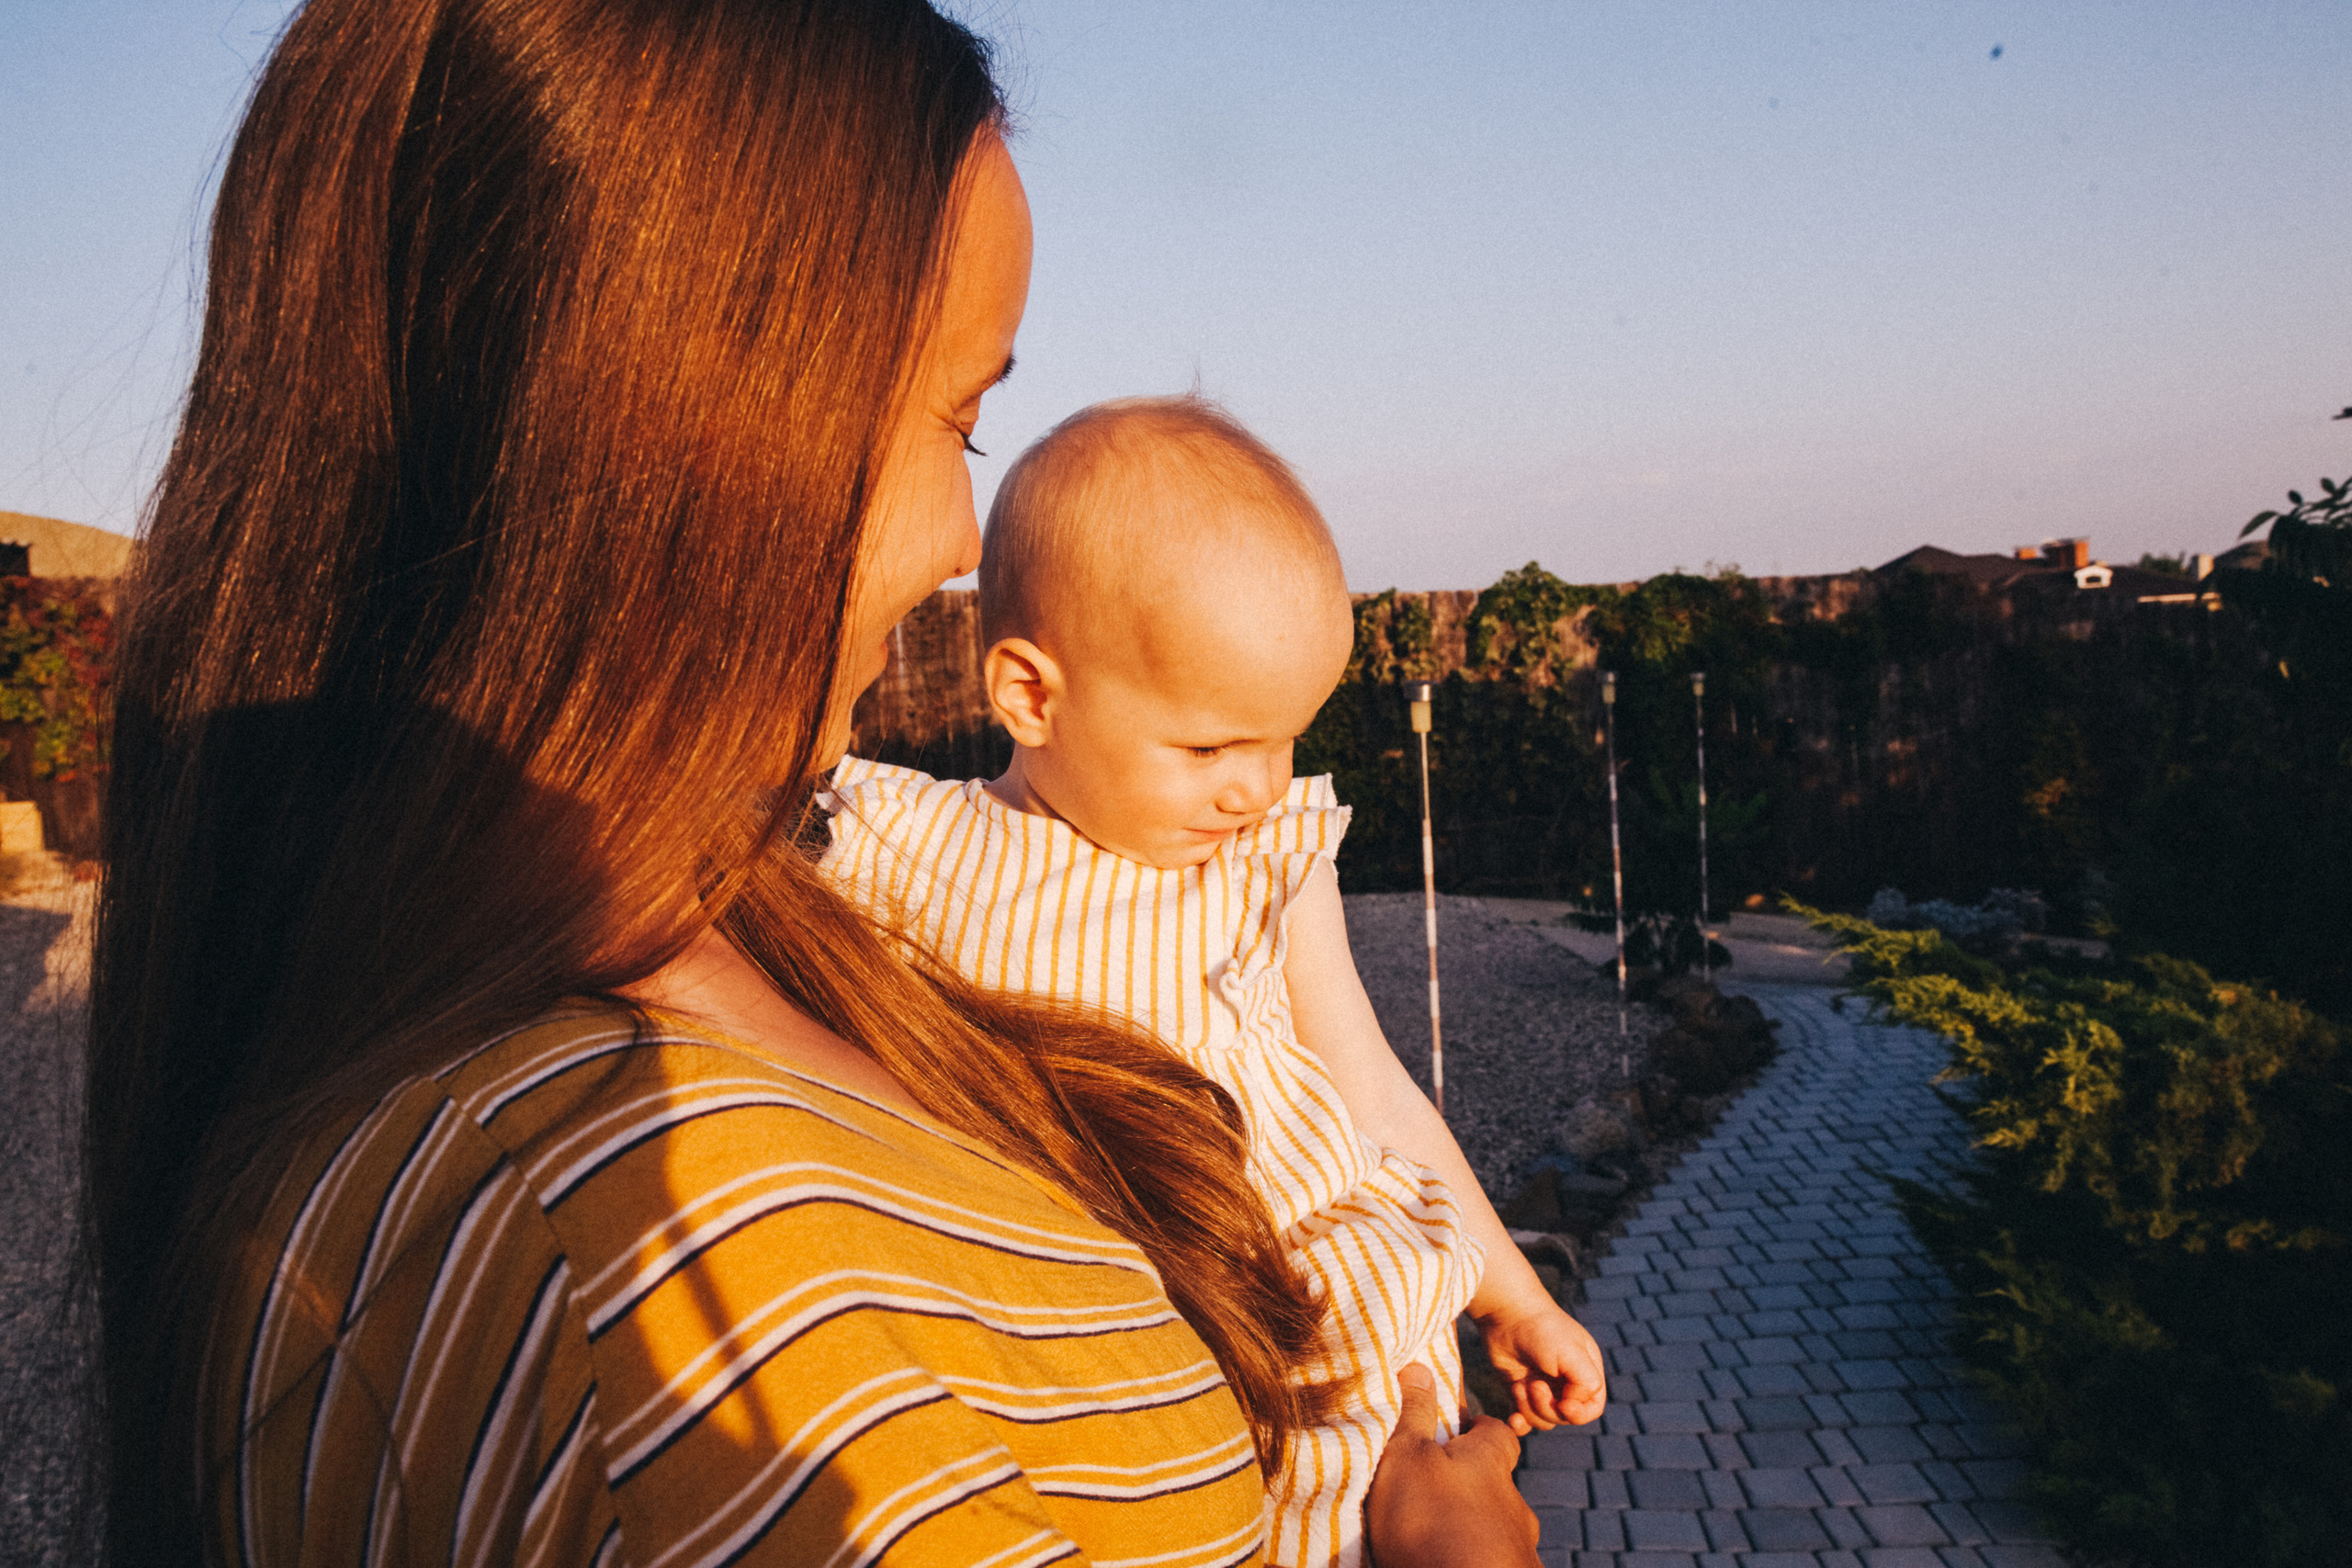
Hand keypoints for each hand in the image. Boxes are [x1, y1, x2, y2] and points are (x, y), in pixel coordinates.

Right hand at [1364, 1364, 1539, 1567]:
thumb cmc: (1432, 1519)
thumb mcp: (1408, 1457)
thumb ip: (1416, 1414)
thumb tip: (1419, 1365)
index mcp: (1492, 1462)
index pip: (1498, 1431)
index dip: (1479, 1428)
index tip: (1457, 1430)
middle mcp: (1515, 1501)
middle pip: (1499, 1482)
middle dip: (1474, 1484)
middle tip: (1436, 1491)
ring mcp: (1520, 1545)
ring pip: (1500, 1526)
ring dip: (1477, 1526)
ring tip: (1441, 1536)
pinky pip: (1498, 1560)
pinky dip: (1481, 1558)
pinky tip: (1456, 1559)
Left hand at [1478, 1301, 1606, 1432]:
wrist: (1505, 1313)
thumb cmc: (1543, 1330)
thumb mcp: (1572, 1354)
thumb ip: (1586, 1383)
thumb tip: (1573, 1406)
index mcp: (1585, 1372)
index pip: (1592, 1408)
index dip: (1580, 1414)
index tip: (1563, 1405)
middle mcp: (1565, 1382)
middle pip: (1565, 1418)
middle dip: (1548, 1408)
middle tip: (1533, 1385)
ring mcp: (1542, 1388)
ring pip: (1543, 1421)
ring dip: (1529, 1409)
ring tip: (1519, 1386)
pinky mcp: (1519, 1390)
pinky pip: (1523, 1419)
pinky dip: (1519, 1423)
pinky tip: (1512, 1419)